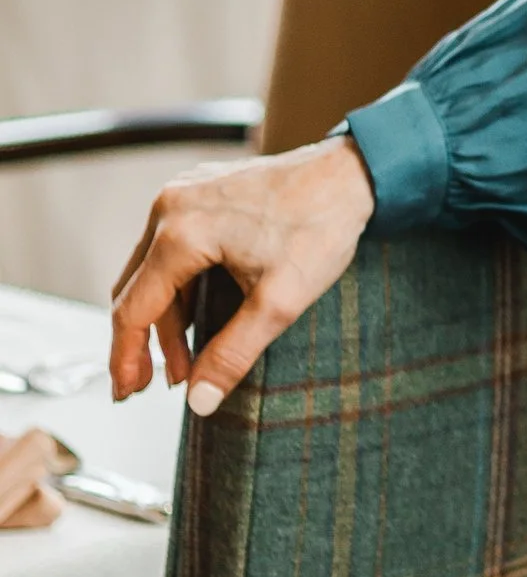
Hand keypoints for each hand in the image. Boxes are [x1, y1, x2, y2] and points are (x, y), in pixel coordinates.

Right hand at [109, 136, 376, 416]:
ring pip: (154, 268)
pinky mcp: (199, 191)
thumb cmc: (320, 228)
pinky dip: (178, 285)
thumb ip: (233, 354)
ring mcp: (183, 194)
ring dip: (166, 315)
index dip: (126, 357)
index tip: (127, 393)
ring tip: (185, 362)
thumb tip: (200, 402)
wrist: (351, 174)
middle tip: (152, 386)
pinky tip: (195, 317)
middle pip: (137, 288)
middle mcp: (170, 207)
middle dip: (145, 342)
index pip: (133, 309)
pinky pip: (172, 246)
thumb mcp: (279, 302)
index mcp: (180, 233)